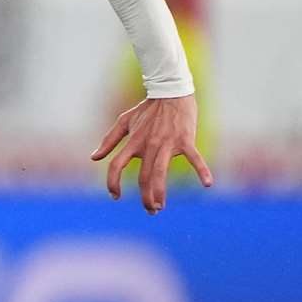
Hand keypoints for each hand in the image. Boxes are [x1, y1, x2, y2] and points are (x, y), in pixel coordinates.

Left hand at [91, 95, 212, 213]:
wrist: (170, 92)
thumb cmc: (147, 109)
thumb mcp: (124, 121)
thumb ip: (109, 140)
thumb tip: (94, 157)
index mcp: (133, 142)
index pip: (116, 166)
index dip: (112, 183)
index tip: (115, 196)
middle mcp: (148, 145)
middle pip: (143, 177)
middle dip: (145, 197)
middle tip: (150, 210)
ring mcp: (167, 143)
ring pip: (160, 173)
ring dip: (159, 193)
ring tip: (160, 207)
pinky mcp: (185, 140)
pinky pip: (195, 158)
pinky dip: (202, 170)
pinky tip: (208, 184)